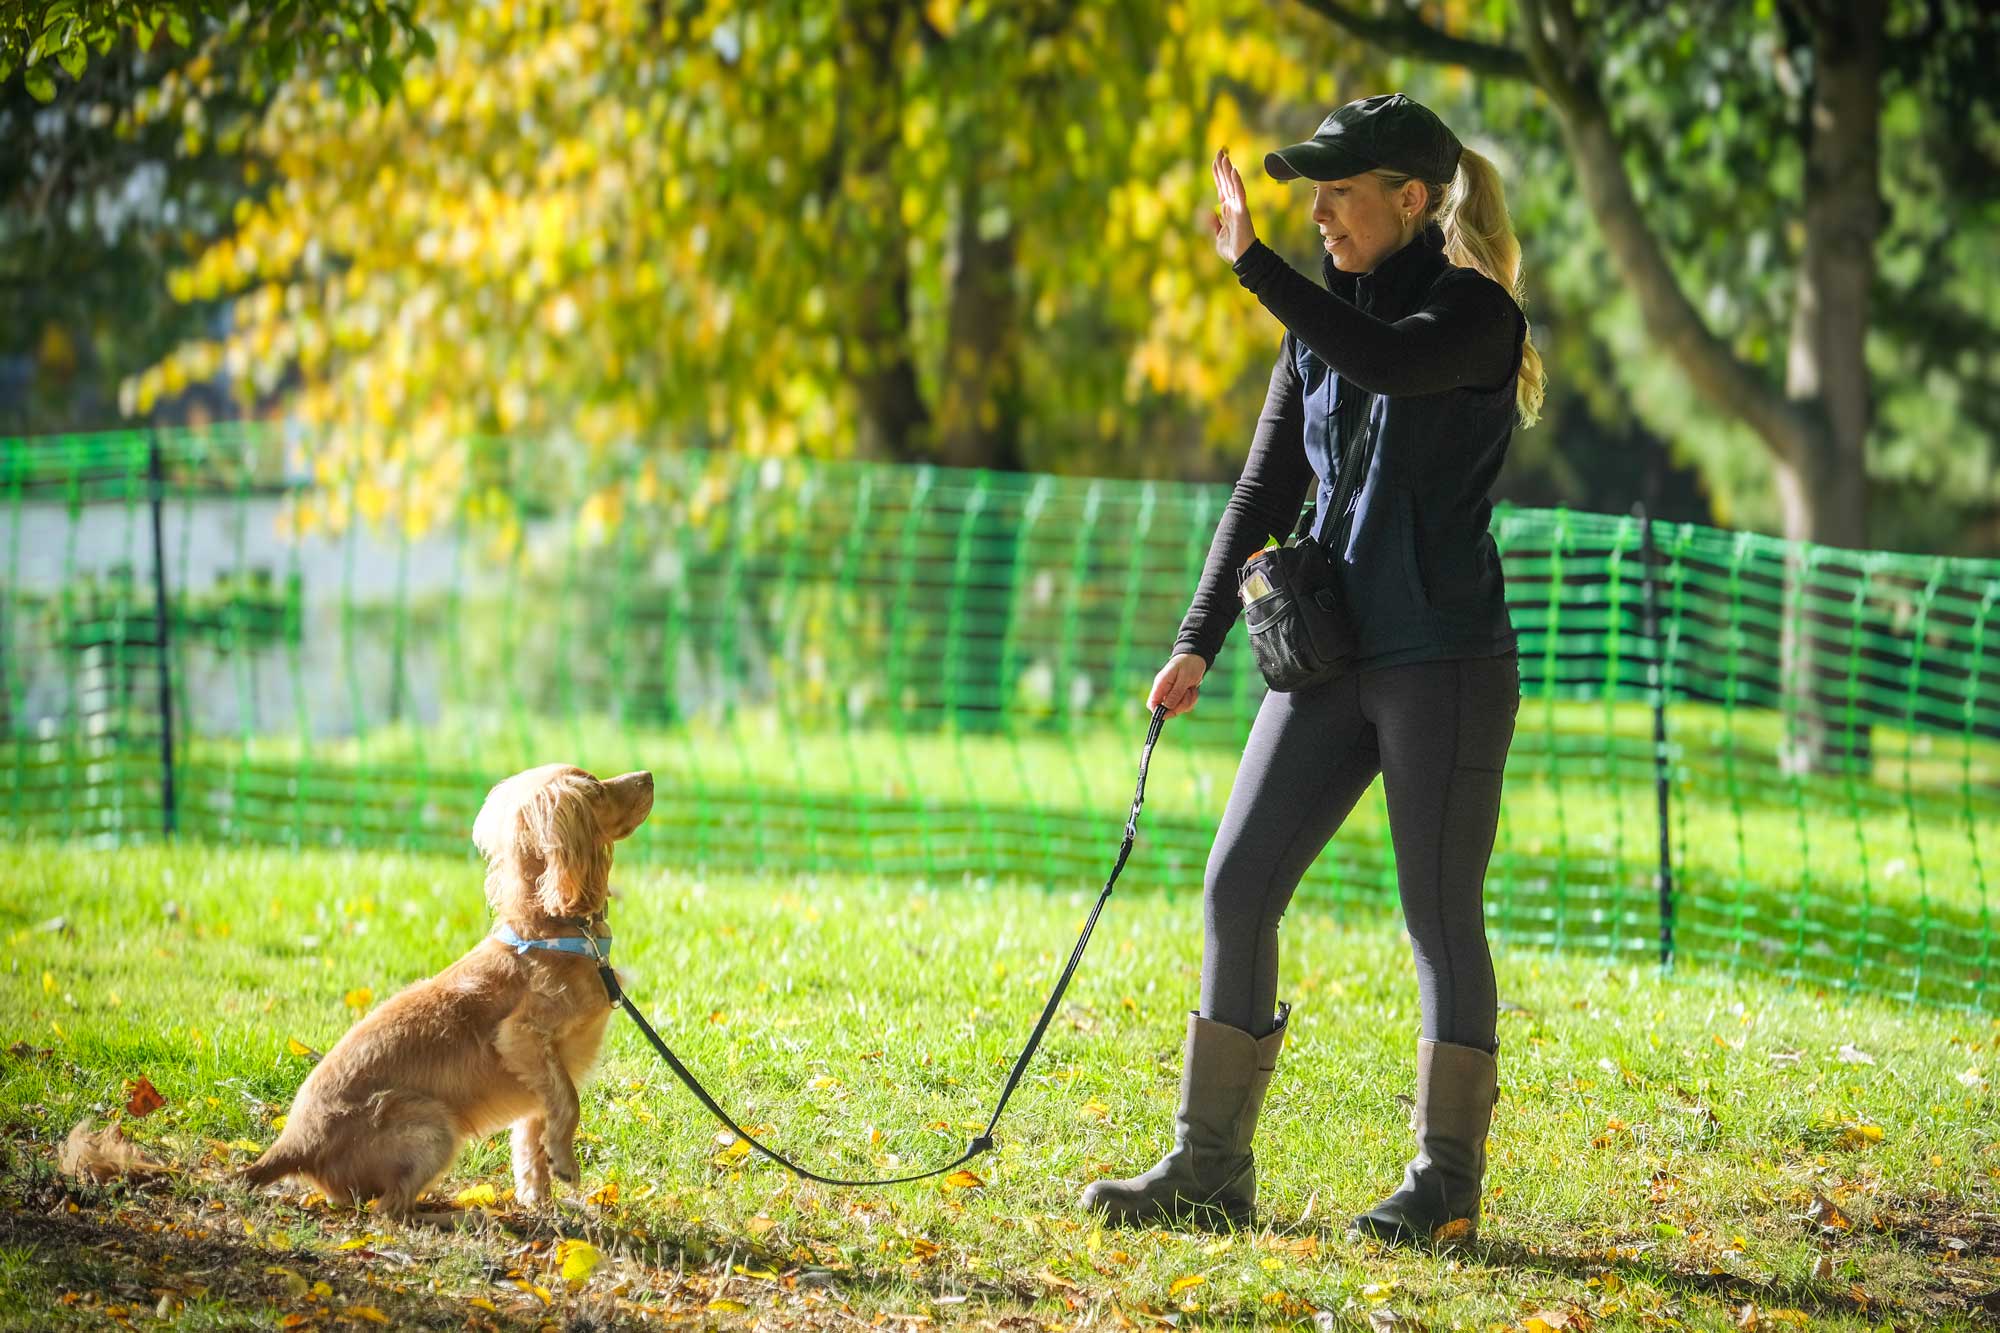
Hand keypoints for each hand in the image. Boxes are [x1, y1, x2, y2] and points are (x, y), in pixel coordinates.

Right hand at [1148, 652, 1207, 718]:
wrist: (1196, 657)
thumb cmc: (1189, 664)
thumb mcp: (1184, 678)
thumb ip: (1175, 693)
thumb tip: (1166, 707)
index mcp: (1161, 684)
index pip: (1152, 703)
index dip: (1159, 712)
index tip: (1171, 711)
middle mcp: (1164, 691)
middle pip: (1167, 709)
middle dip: (1180, 705)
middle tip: (1187, 693)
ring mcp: (1172, 694)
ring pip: (1178, 708)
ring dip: (1188, 701)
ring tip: (1191, 689)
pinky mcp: (1180, 696)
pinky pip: (1185, 705)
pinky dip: (1191, 700)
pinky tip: (1193, 690)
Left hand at [1209, 147, 1256, 263]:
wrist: (1243, 258)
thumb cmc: (1233, 249)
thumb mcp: (1217, 236)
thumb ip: (1213, 223)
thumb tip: (1207, 212)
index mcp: (1226, 210)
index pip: (1221, 188)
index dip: (1218, 175)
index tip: (1215, 161)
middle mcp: (1233, 205)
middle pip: (1226, 182)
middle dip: (1222, 167)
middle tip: (1220, 151)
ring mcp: (1238, 207)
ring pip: (1232, 184)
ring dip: (1228, 170)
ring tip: (1225, 156)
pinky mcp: (1242, 211)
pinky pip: (1239, 193)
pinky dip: (1237, 182)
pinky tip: (1234, 171)